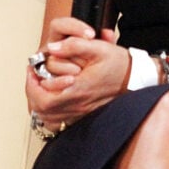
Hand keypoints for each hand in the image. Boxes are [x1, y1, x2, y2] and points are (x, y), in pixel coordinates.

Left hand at [26, 17, 129, 131]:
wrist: (136, 79)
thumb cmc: (119, 66)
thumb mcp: (99, 48)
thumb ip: (74, 45)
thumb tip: (53, 48)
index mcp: (78, 89)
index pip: (42, 97)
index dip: (31, 84)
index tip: (32, 70)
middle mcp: (77, 105)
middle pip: (42, 109)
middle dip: (33, 93)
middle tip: (33, 79)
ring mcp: (81, 113)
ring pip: (49, 118)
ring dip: (40, 102)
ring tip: (40, 88)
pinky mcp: (84, 116)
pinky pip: (59, 123)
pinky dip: (50, 114)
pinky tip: (51, 101)